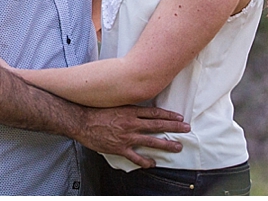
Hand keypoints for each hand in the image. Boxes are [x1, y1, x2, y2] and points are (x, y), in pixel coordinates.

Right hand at [74, 105, 189, 168]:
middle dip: (174, 127)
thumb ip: (126, 107)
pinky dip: (145, 161)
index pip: (154, 113)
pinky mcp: (120, 148)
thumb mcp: (113, 104)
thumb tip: (137, 108)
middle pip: (157, 125)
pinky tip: (152, 163)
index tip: (179, 117)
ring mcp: (126, 136)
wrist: (81, 121)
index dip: (168, 115)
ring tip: (178, 146)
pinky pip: (136, 157)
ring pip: (151, 141)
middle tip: (186, 128)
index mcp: (129, 111)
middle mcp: (131, 123)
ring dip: (166, 144)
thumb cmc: (94, 111)